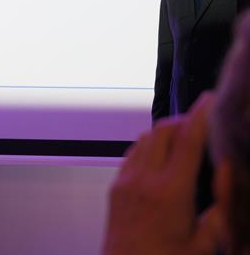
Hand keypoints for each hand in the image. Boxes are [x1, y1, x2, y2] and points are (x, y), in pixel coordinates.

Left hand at [102, 93, 221, 254]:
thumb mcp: (203, 245)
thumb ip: (219, 213)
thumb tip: (226, 181)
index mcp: (169, 192)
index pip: (186, 141)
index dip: (200, 116)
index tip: (210, 100)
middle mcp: (144, 180)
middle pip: (162, 131)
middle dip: (183, 120)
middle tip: (201, 122)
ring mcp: (125, 182)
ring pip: (144, 139)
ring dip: (164, 132)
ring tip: (184, 139)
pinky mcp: (115, 188)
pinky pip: (132, 154)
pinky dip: (148, 147)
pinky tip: (161, 157)